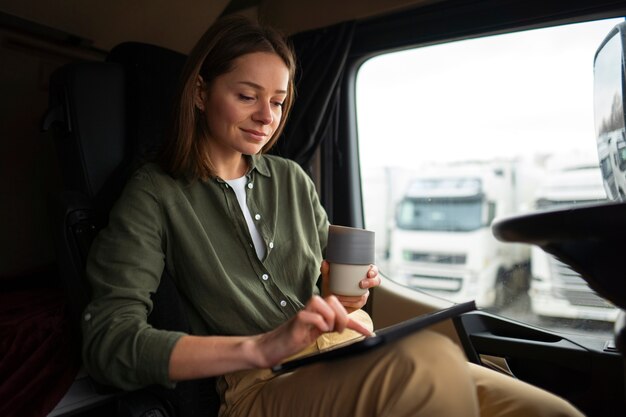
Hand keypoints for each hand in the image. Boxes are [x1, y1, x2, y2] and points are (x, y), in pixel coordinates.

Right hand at [252, 295, 371, 367]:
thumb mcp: (317, 333)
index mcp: (319, 311)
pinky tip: (317, 331)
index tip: (368, 334)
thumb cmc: (294, 339)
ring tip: (326, 330)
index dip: (356, 323)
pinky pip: (312, 315)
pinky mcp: (296, 320)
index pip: (341, 311)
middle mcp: (312, 308)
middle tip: (337, 331)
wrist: (273, 347)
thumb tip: (349, 327)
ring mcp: (304, 312)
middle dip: (342, 316)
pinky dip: (319, 323)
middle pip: (333, 300)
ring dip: (330, 318)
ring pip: (323, 303)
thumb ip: (330, 327)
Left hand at [321, 261, 381, 312]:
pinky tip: (342, 302)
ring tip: (341, 296)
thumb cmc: (331, 286)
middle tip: (361, 284)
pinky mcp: (359, 304)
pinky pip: (357, 304)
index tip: (369, 273)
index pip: (373, 269)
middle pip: (376, 281)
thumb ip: (326, 270)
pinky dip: (349, 303)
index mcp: (360, 273)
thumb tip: (325, 262)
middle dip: (371, 282)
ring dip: (354, 296)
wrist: (328, 300)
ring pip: (365, 295)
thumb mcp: (327, 278)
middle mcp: (365, 283)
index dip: (374, 271)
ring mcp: (363, 294)